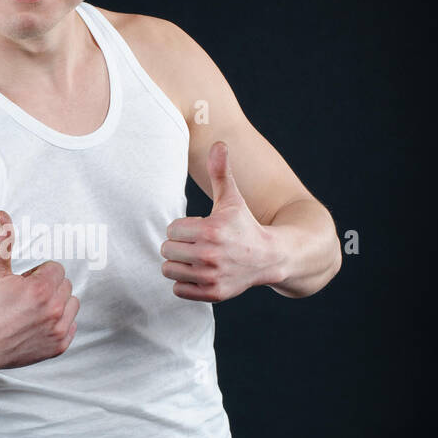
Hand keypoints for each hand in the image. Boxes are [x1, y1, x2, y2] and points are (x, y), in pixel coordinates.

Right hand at [0, 210, 79, 372]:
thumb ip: (2, 241)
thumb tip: (2, 214)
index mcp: (40, 289)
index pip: (56, 268)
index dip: (37, 274)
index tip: (22, 284)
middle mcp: (53, 310)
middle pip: (64, 285)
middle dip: (47, 287)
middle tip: (24, 298)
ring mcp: (57, 330)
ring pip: (71, 304)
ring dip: (56, 304)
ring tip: (32, 311)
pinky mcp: (58, 346)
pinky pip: (71, 325)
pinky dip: (59, 323)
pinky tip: (37, 325)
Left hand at [159, 141, 275, 302]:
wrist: (269, 257)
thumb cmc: (244, 224)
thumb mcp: (232, 198)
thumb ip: (221, 172)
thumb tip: (219, 143)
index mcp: (210, 230)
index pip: (171, 229)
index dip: (183, 228)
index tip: (199, 229)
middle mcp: (209, 255)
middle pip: (167, 250)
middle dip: (179, 245)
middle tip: (197, 244)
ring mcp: (211, 276)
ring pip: (169, 270)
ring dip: (179, 265)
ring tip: (197, 258)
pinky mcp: (213, 293)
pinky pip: (178, 289)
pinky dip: (185, 283)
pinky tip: (201, 273)